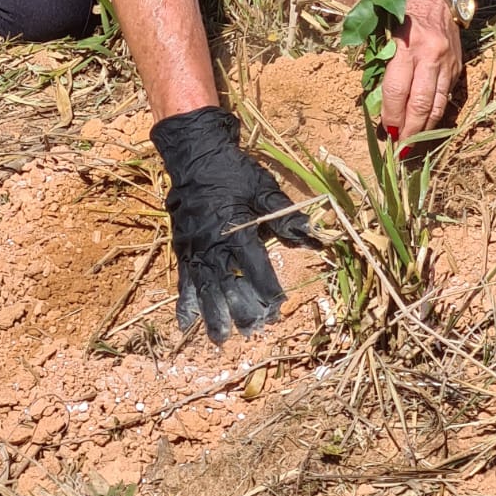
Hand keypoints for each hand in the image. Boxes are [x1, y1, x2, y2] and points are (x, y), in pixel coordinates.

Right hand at [151, 106, 315, 343]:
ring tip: (221, 339)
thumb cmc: (233, 172)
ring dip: (213, 315)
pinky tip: (187, 324)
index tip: (280, 305)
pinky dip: (185, 303)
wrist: (195, 156)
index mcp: (237, 228)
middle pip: (229, 283)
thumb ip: (285, 215)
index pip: (255, 264)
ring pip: (205, 288)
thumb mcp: (263, 187)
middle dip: (242, 309)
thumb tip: (313, 233)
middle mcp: (214, 243)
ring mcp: (196, 248)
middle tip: (255, 330)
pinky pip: (183, 281)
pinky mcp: (183, 249)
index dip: (268, 286)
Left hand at [379, 0, 462, 147]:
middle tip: (400, 150)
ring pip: (438, 105)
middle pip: (420, 104)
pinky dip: (437, 114)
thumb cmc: (401, 9)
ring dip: (425, 129)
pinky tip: (428, 126)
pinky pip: (447, 96)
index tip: (385, 134)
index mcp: (407, 46)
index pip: (397, 91)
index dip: (391, 116)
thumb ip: (381, 64)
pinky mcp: (458, 66)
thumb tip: (377, 101)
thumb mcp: (383, 30)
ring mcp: (447, 62)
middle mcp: (430, 56)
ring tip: (414, 145)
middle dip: (409, 131)